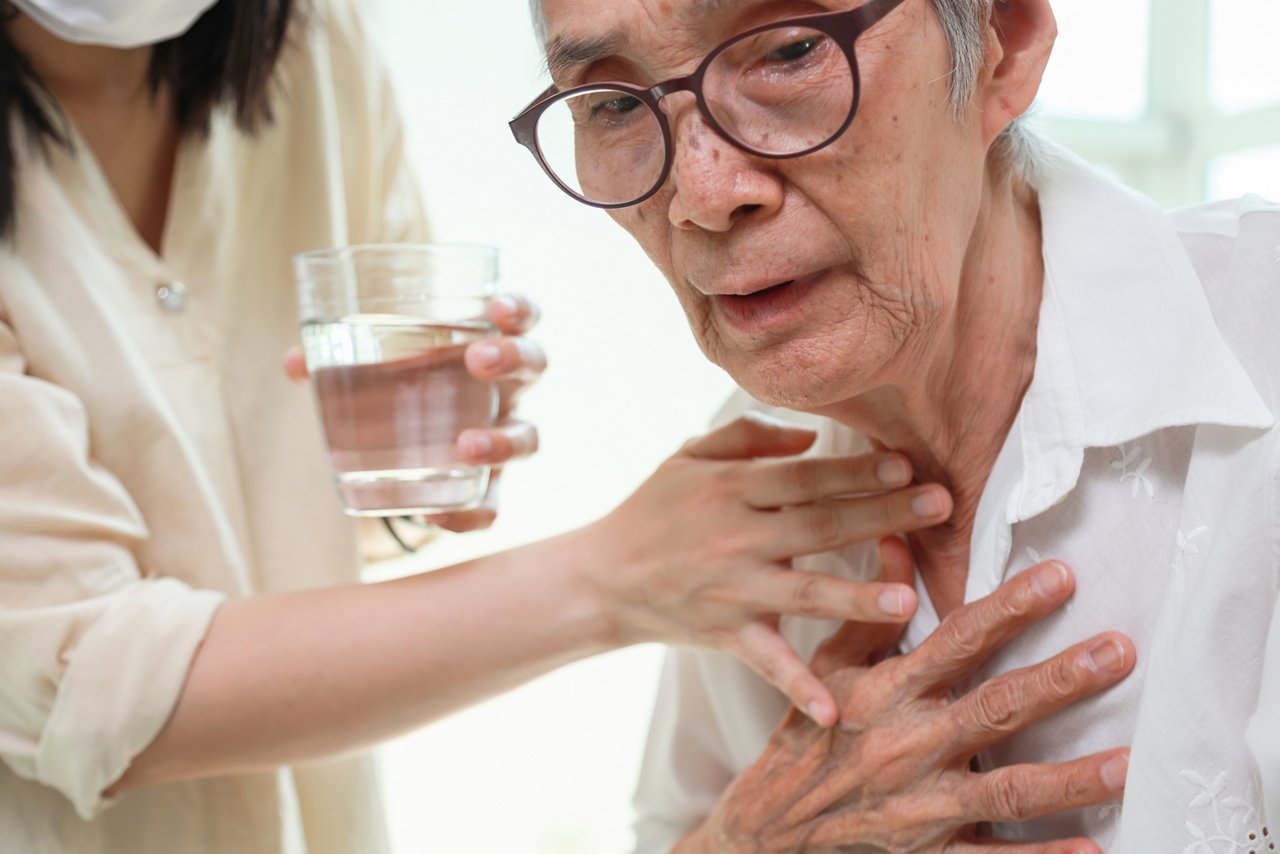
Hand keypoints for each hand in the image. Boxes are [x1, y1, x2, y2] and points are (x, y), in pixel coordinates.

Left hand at [284, 294, 545, 532]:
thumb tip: (296, 362)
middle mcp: (505, 389)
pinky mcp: (487, 488)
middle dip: (512, 359)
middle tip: (477, 361)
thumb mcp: (370, 366)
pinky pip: (494, 505)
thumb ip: (336, 359)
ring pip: (529, 437)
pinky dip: (471, 514)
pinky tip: (436, 516)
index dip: (519, 308)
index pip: (520, 316)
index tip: (498, 307)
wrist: (404, 450)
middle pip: (533, 366)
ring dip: (503, 440)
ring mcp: (502, 437)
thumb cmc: (399, 387)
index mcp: (485, 344)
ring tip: (467, 446)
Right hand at [582, 412, 954, 724]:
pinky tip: (833, 712)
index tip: (906, 462)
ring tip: (905, 599)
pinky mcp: (727, 634)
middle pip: (820, 525)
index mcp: (731, 489)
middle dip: (883, 514)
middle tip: (940, 505)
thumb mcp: (688, 456)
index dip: (855, 469)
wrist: (601, 578)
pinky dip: (798, 688)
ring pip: (805, 592)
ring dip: (856, 596)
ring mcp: (733, 589)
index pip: (805, 476)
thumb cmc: (653, 509)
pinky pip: (768, 663)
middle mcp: (736, 537)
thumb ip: (748, 436)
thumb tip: (811, 435)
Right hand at [685, 561, 1133, 852]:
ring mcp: (922, 804)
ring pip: (1007, 788)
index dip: (1010, 607)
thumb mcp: (829, 666)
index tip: (1062, 577)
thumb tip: (896, 540)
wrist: (768, 830)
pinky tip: (1090, 850)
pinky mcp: (928, 853)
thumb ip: (871, 610)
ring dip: (1071, 778)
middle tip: (1119, 651)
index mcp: (888, 691)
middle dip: (1060, 679)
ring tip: (1128, 761)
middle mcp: (909, 743)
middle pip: (996, 707)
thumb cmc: (807, 738)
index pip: (958, 640)